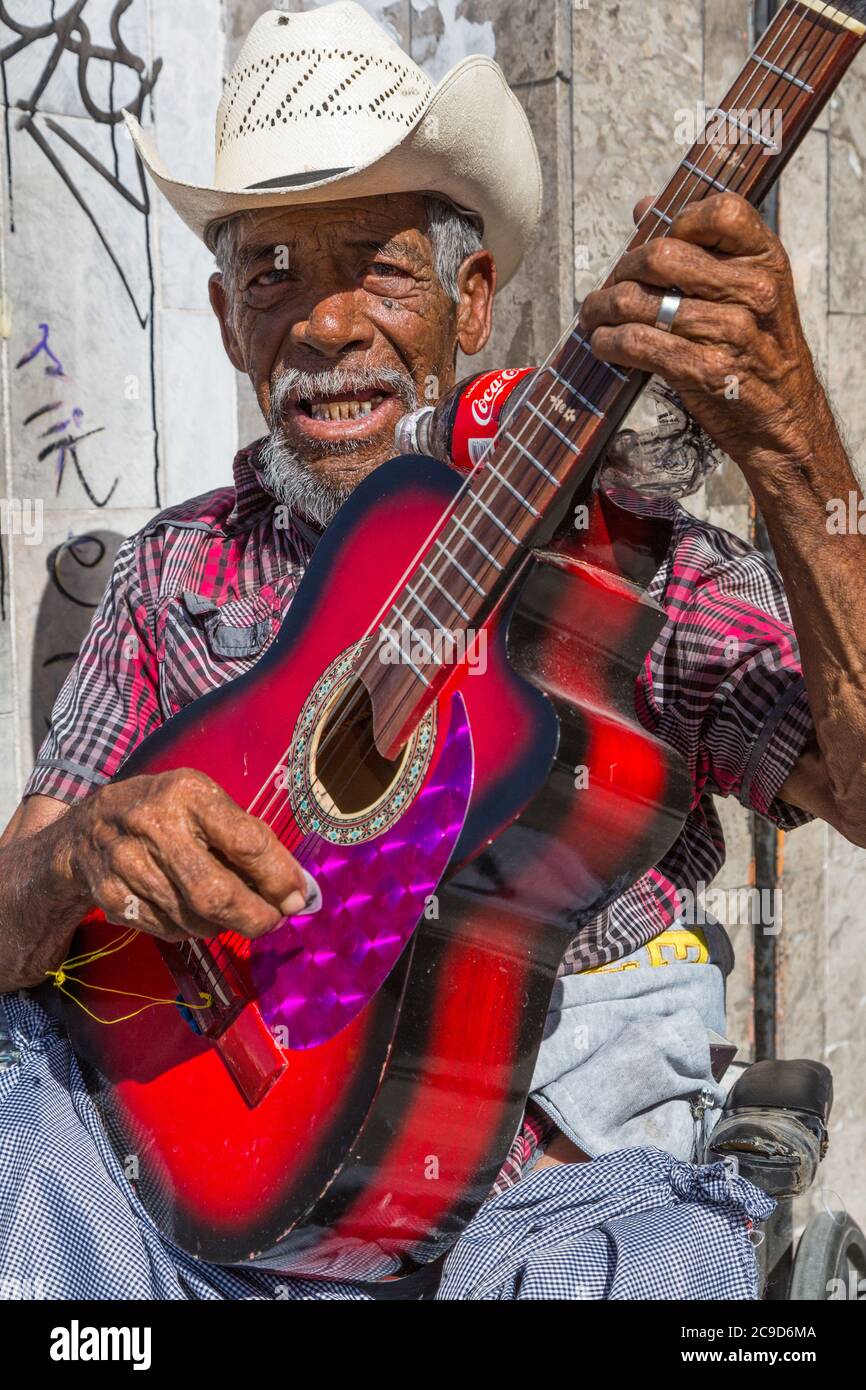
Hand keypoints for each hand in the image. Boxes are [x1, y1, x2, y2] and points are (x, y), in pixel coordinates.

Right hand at [58, 768, 311, 941]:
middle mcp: (155, 826)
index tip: (298, 897)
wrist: (86, 829)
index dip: (279, 878)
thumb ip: (248, 836)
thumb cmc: (165, 811)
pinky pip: (170, 930)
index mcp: (188, 795)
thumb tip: (294, 887)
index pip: (247, 843)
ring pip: (195, 919)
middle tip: (274, 920)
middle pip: (216, 894)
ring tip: (236, 912)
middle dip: (255, 917)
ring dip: (226, 925)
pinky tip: (196, 912)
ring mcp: (129, 865)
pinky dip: (194, 929)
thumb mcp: (205, 802)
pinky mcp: (113, 897)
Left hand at [579, 191, 829, 474]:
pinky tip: (603, 344)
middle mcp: (752, 290)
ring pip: (637, 301)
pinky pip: (635, 343)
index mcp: (766, 261)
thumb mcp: (751, 292)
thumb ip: (704, 248)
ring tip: (593, 317)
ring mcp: (729, 331)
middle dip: (621, 270)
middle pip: (661, 255)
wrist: (785, 422)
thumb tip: (646, 207)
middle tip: (610, 287)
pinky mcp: (702, 370)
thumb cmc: (760, 353)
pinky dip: (608, 342)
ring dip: (601, 309)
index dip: (678, 220)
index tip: (654, 245)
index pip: (720, 211)